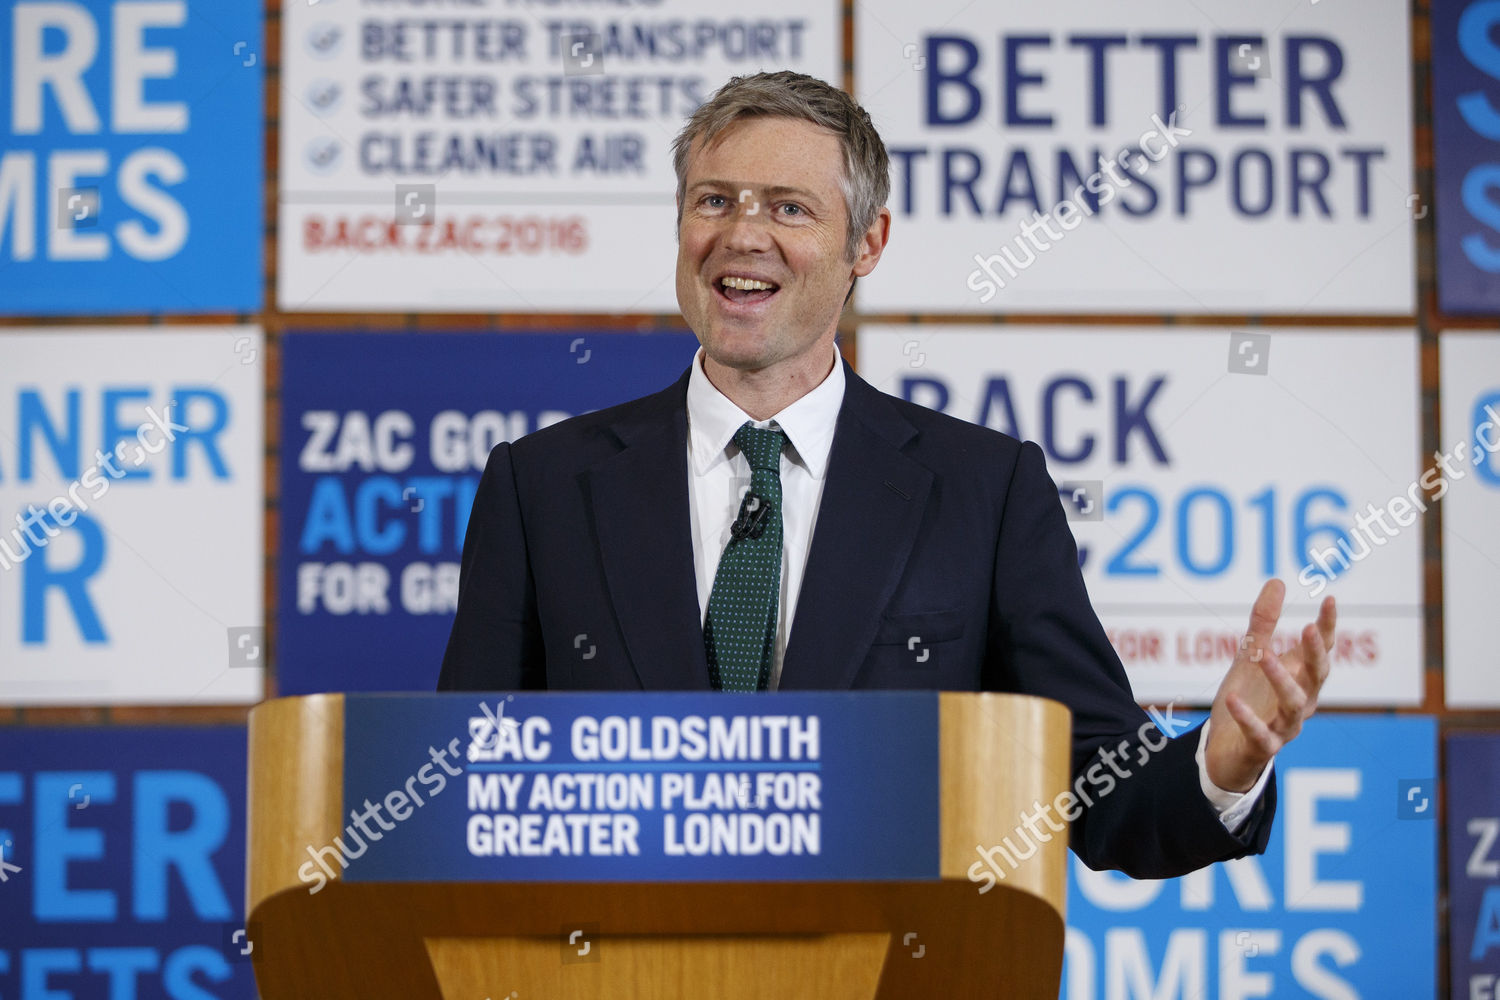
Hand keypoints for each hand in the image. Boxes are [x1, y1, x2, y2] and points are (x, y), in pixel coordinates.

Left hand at [1205, 579, 1335, 791]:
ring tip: (1263, 656)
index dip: (1327, 627)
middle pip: (1317, 676)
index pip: (1321, 650)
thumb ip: (1264, 623)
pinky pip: (1259, 733)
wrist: (1229, 749)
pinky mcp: (1263, 747)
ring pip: (1293, 703)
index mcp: (1302, 677)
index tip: (1330, 600)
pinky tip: (1232, 699)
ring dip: (1280, 679)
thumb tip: (1278, 581)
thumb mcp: (1251, 657)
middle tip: (1309, 629)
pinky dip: (1247, 718)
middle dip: (1314, 653)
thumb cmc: (1249, 698)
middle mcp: (1302, 701)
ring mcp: (1285, 725)